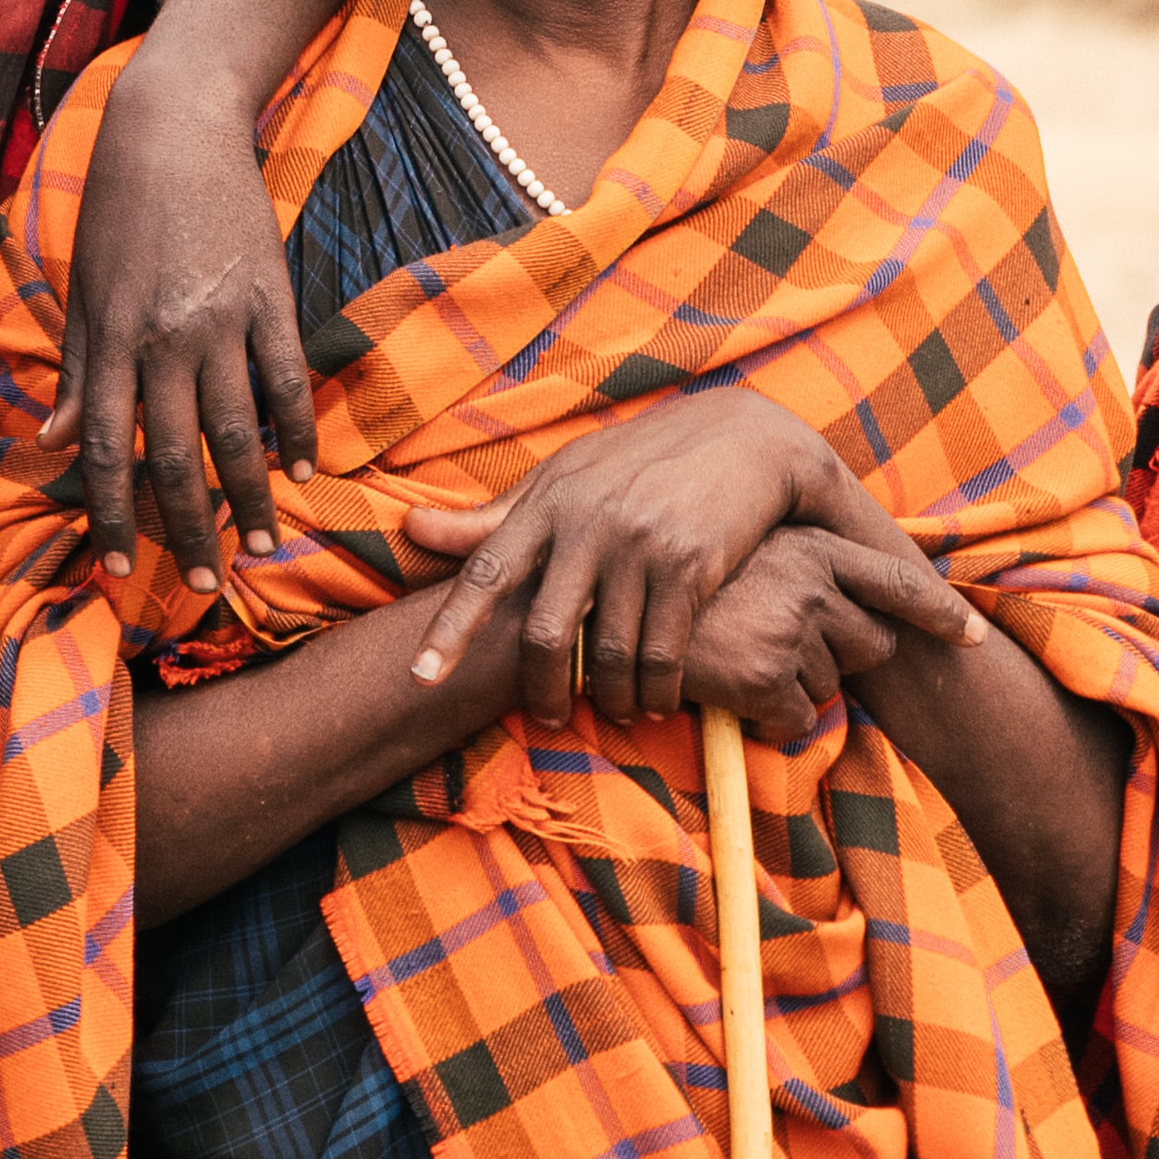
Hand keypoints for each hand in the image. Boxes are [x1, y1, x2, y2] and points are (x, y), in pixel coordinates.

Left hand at [51, 64, 314, 594]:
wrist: (172, 127)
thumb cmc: (117, 211)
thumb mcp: (82, 290)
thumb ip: (77, 372)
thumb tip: (57, 443)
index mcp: (111, 341)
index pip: (109, 450)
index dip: (110, 516)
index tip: (115, 570)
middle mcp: (164, 338)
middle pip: (176, 454)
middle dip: (187, 527)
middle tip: (202, 583)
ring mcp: (223, 318)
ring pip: (238, 428)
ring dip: (249, 496)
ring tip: (261, 544)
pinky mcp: (270, 295)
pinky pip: (286, 377)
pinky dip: (296, 429)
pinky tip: (303, 471)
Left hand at [392, 389, 894, 703]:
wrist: (746, 439)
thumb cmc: (642, 462)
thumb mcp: (566, 476)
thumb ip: (494, 516)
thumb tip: (411, 529)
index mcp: (550, 499)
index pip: (485, 570)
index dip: (449, 629)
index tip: (421, 678)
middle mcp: (589, 521)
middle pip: (545, 633)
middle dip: (543, 691)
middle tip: (550, 720)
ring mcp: (641, 544)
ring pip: (608, 655)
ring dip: (611, 699)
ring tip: (617, 711)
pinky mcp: (692, 566)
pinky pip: (663, 654)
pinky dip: (658, 690)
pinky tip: (660, 700)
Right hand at [616, 525, 969, 742]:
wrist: (612, 606)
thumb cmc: (679, 586)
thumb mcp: (742, 553)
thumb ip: (797, 567)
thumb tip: (847, 606)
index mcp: (810, 545)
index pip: (898, 577)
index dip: (942, 612)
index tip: (977, 638)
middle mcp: (810, 580)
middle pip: (870, 645)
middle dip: (835, 660)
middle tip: (776, 650)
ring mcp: (789, 626)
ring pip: (830, 689)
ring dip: (790, 691)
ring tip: (738, 662)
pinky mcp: (765, 675)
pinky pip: (795, 723)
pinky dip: (766, 725)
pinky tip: (729, 696)